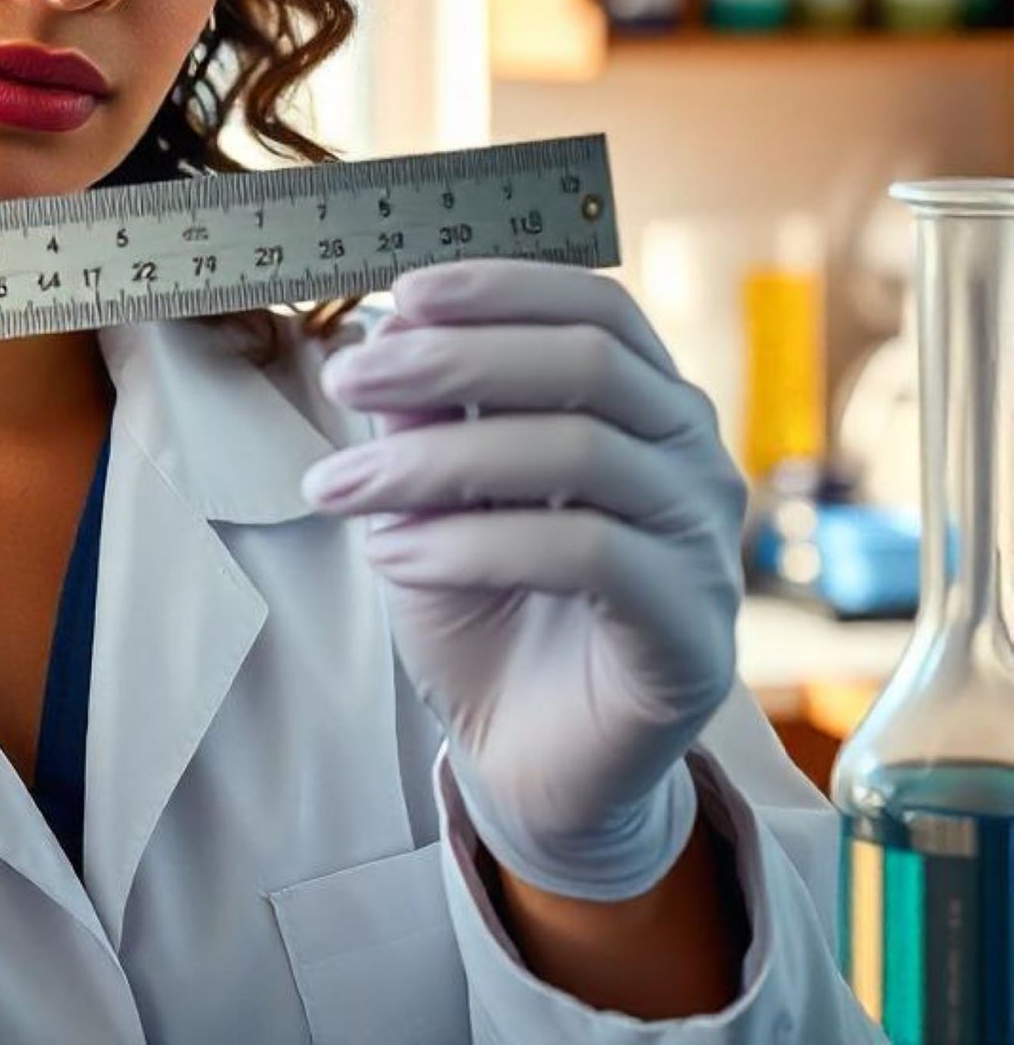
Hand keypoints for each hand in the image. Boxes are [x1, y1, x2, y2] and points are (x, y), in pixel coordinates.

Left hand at [303, 260, 745, 900]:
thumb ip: (427, 410)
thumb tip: (390, 324)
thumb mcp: (435, 493)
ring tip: (337, 488)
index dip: (504, 287)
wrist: (525, 756)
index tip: (401, 293)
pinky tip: (391, 556)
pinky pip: (590, 554)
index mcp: (645, 406)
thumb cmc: (487, 606)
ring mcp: (706, 545)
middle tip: (344, 381)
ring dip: (436, 460)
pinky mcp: (694, 632)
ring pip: (579, 453)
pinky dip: (472, 545)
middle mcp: (693, 459)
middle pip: (590, 364)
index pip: (598, 307)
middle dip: (452, 360)